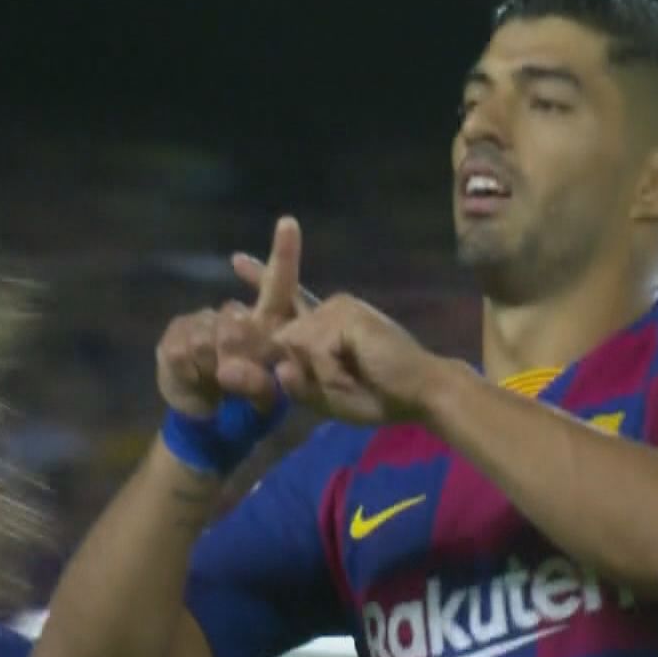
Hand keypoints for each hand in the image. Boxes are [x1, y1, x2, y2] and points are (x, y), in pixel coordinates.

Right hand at [155, 217, 306, 417]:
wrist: (208, 422)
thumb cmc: (250, 406)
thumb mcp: (265, 401)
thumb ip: (258, 384)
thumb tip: (228, 366)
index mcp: (269, 323)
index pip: (279, 285)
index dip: (284, 254)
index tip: (288, 223)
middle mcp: (236, 313)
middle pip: (236, 319)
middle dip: (236, 353)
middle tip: (234, 378)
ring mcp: (202, 320)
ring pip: (208, 338)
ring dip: (212, 367)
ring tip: (216, 383)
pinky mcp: (175, 334)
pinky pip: (183, 350)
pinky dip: (190, 372)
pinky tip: (196, 378)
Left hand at [271, 293, 452, 426]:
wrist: (420, 392)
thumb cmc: (378, 396)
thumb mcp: (326, 397)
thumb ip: (297, 384)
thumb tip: (278, 366)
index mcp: (323, 323)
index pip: (287, 300)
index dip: (260, 278)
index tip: (237, 259)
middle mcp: (328, 307)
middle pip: (283, 337)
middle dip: (301, 367)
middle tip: (346, 378)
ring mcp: (336, 307)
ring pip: (295, 346)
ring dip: (321, 376)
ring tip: (355, 378)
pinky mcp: (344, 314)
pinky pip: (314, 351)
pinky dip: (331, 372)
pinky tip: (358, 370)